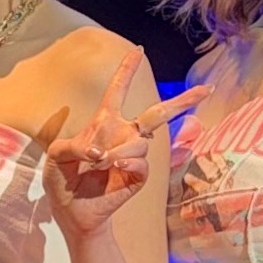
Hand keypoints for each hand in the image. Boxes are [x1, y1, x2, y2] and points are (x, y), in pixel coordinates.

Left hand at [46, 83, 202, 240]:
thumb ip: (71, 146)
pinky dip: (126, 163)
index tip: (138, 50)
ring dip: (118, 151)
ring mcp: (132, 156)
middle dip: (183, 101)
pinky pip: (141, 163)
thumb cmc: (62, 180)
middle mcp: (123, 136)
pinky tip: (113, 167)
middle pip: (157, 114)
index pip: (117, 91)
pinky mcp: (137, 177)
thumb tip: (98, 150)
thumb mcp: (56, 157)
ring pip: (140, 142)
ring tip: (99, 163)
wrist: (72, 212)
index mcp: (103, 123)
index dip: (126, 70)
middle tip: (206, 89)